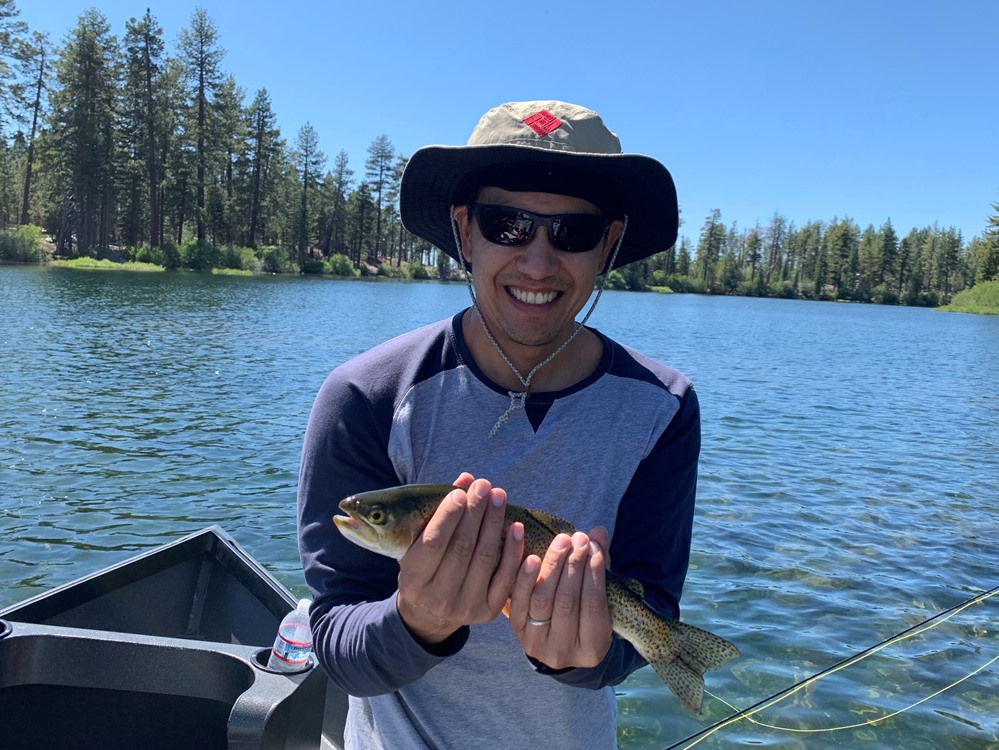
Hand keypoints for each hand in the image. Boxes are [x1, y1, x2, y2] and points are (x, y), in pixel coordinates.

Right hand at [396, 473, 524, 645]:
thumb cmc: (426, 567)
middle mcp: (437, 598)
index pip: (433, 543)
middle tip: (485, 486)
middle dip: (475, 513)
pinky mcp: (487, 612)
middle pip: (462, 548)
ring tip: (499, 497)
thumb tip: (465, 479)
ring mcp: (465, 608)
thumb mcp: (420, 544)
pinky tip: (516, 527)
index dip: (448, 517)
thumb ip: (440, 513)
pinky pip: (505, 578)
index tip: (461, 492)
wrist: (432, 613)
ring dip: (494, 523)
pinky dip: (513, 551)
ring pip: (484, 558)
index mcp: (413, 581)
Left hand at [508, 527, 612, 670]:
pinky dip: (525, 578)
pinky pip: (519, 602)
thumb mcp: (599, 598)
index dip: (594, 573)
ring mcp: (537, 644)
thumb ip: (599, 566)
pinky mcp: (517, 631)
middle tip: (578, 538)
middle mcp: (562, 652)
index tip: (594, 546)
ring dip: (553, 566)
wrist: (559, 641)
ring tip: (562, 541)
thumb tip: (598, 531)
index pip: (594, 606)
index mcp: (591, 650)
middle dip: (574, 565)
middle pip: (567, 601)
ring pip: (543, 600)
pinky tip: (532, 557)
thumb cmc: (585, 614)